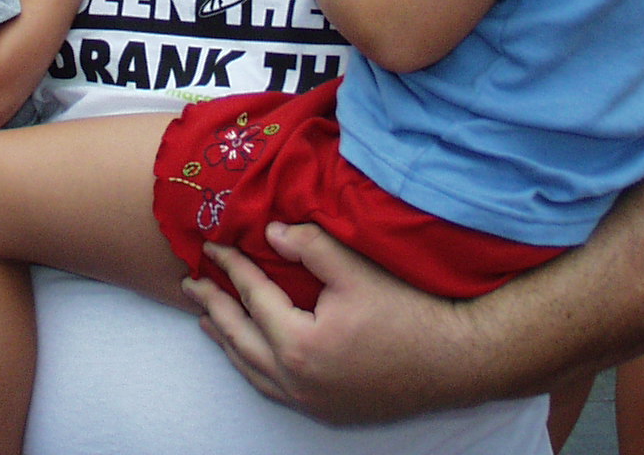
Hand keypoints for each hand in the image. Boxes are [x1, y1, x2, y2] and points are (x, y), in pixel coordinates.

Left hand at [183, 222, 476, 425]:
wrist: (453, 361)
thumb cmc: (407, 312)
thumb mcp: (356, 270)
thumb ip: (310, 246)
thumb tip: (272, 232)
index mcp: (299, 343)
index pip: (253, 296)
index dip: (231, 267)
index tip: (212, 247)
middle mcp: (296, 380)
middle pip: (240, 337)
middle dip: (213, 306)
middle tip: (190, 284)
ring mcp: (310, 401)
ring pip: (252, 369)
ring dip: (227, 340)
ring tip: (208, 319)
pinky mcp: (326, 411)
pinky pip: (273, 389)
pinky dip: (252, 367)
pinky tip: (250, 355)